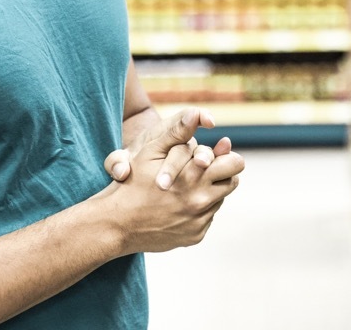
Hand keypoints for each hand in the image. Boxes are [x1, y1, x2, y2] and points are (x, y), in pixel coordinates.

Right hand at [102, 112, 244, 253]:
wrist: (115, 224)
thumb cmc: (132, 182)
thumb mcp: (151, 151)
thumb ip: (179, 132)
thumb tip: (201, 115)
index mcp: (194, 176)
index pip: (235, 164)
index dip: (227, 157)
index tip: (219, 155)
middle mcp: (201, 201)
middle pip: (232, 182)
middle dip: (222, 173)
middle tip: (206, 169)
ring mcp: (199, 221)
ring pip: (219, 200)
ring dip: (209, 192)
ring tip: (188, 186)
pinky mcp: (195, 236)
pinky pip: (206, 218)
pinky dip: (198, 211)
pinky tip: (178, 206)